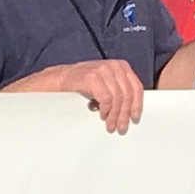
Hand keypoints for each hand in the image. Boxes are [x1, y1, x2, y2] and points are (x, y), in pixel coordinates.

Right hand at [11, 57, 147, 131]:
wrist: (58, 80)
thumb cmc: (81, 84)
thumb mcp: (106, 85)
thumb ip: (119, 90)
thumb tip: (132, 109)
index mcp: (120, 66)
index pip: (136, 87)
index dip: (137, 105)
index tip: (134, 118)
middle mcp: (113, 65)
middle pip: (128, 94)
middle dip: (124, 114)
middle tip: (120, 127)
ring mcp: (102, 70)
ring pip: (118, 98)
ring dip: (115, 115)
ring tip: (110, 125)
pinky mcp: (92, 77)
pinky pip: (106, 98)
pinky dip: (106, 109)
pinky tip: (101, 115)